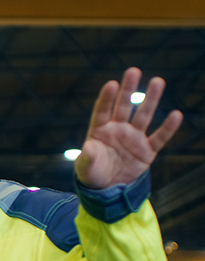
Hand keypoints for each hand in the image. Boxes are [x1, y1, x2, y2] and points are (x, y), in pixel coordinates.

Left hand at [75, 67, 182, 189]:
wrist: (107, 189)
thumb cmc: (92, 174)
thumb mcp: (85, 168)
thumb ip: (87, 157)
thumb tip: (88, 147)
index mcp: (99, 131)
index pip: (102, 111)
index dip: (107, 98)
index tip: (112, 84)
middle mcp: (117, 130)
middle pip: (124, 107)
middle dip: (128, 90)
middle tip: (133, 71)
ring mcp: (133, 138)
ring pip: (143, 116)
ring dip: (150, 100)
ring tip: (157, 81)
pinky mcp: (147, 151)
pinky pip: (159, 137)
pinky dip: (168, 128)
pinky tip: (175, 114)